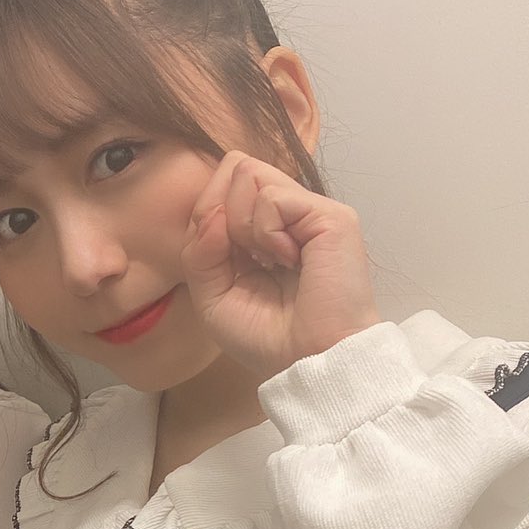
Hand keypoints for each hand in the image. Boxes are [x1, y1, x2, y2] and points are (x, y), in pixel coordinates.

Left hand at [177, 151, 380, 377]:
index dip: (206, 215)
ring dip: (242, 225)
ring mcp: (308, 210)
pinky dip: (267, 233)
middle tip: (246, 258)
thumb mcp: (211, 296)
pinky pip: (272, 198)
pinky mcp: (329, 215)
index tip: (220, 259)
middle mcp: (286, 213)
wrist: (307, 361)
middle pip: (236, 167)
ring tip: (270, 261)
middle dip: (222, 214)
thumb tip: (213, 211)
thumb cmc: (265, 338)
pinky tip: (288, 260)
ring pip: (249, 174)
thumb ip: (199, 250)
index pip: (222, 185)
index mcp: (259, 228)